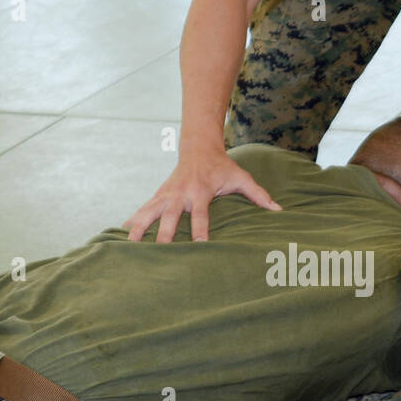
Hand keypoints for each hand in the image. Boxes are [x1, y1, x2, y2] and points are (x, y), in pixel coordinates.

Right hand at [124, 144, 279, 242]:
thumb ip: (259, 195)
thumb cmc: (222, 166)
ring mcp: (166, 194)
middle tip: (159, 253)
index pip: (200, 216)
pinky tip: (121, 234)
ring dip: (138, 228)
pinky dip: (132, 221)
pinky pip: (142, 209)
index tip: (198, 247)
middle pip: (169, 217)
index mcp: (201, 192)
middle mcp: (180, 194)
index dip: (199, 231)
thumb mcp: (241, 178)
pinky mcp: (158, 195)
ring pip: (149, 212)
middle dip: (164, 235)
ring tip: (128, 246)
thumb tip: (279, 210)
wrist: (198, 147)